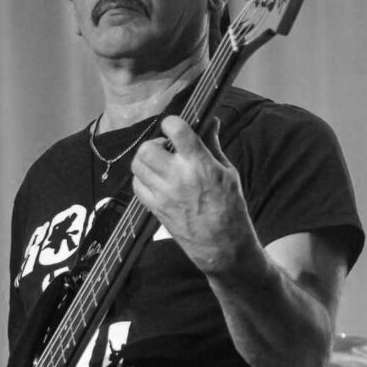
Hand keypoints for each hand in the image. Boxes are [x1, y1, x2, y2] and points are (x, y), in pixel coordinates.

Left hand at [131, 115, 256, 272]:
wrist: (222, 244)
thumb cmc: (230, 207)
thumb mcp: (228, 172)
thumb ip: (212, 145)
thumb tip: (210, 122)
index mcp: (198, 164)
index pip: (175, 129)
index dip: (171, 123)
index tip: (174, 127)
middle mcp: (177, 176)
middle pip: (147, 148)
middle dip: (154, 143)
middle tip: (165, 149)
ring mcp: (163, 193)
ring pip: (138, 165)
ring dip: (146, 160)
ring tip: (159, 164)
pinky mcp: (155, 208)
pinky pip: (136, 186)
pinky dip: (141, 179)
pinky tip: (154, 180)